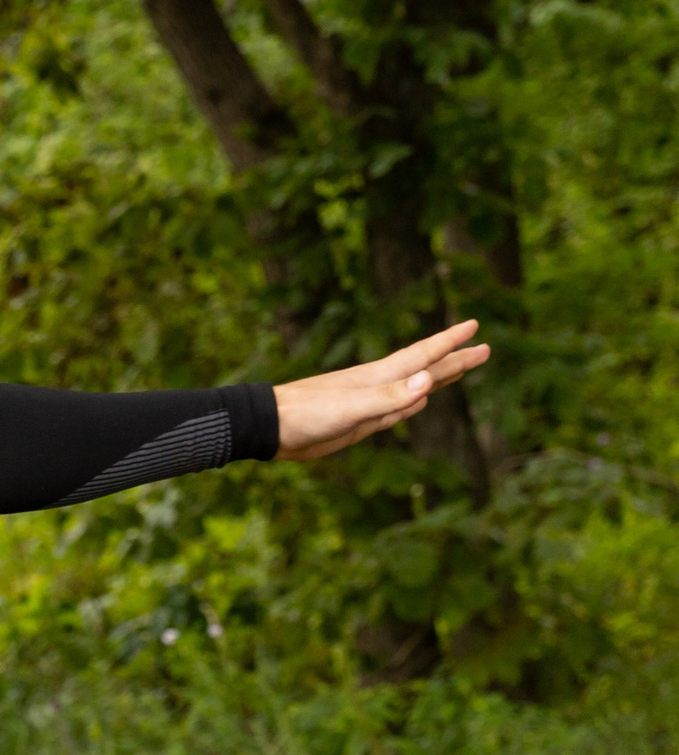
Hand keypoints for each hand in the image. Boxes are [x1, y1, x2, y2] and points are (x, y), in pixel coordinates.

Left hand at [272, 320, 492, 461]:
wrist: (271, 428)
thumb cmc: (307, 414)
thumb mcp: (351, 408)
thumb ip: (389, 397)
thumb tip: (429, 382)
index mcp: (379, 377)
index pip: (422, 355)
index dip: (449, 342)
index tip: (474, 326)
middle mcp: (378, 385)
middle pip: (426, 370)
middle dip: (455, 360)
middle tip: (484, 349)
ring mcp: (370, 402)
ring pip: (415, 388)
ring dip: (438, 377)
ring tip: (457, 368)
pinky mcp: (361, 421)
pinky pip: (397, 409)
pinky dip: (414, 402)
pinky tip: (420, 398)